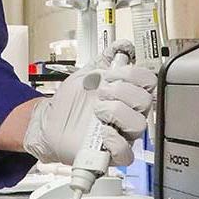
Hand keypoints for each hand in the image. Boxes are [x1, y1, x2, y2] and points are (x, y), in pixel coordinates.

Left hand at [22, 41, 154, 166]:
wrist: (50, 122)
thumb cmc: (71, 101)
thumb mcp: (88, 74)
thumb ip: (106, 59)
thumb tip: (123, 45)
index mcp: (128, 94)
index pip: (148, 81)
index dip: (132, 74)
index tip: (112, 74)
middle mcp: (129, 113)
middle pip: (145, 101)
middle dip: (121, 91)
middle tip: (102, 92)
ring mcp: (122, 134)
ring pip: (139, 125)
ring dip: (116, 112)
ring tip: (97, 110)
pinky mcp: (112, 153)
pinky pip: (126, 152)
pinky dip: (115, 141)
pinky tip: (102, 131)